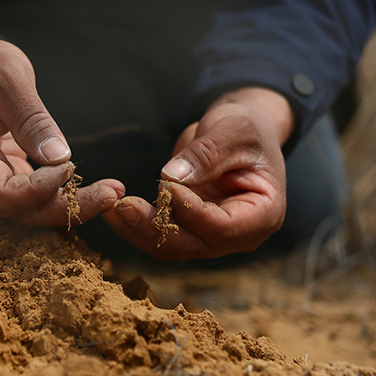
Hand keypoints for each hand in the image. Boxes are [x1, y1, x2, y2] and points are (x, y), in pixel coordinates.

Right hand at [0, 6, 123, 225]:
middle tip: (112, 196)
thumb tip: (59, 158)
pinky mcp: (1, 176)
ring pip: (29, 209)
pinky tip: (94, 188)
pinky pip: (32, 196)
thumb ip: (31, 119)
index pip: (3, 194)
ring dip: (70, 205)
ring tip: (110, 193)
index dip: (40, 190)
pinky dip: (61, 194)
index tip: (69, 166)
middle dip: (67, 209)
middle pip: (20, 211)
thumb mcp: (7, 78)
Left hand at [102, 87, 291, 259]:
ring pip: (172, 247)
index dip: (191, 210)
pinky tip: (114, 212)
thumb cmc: (246, 129)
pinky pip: (161, 237)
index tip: (165, 187)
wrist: (237, 134)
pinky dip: (137, 227)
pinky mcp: (189, 231)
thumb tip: (171, 176)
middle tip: (125, 205)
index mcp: (263, 214)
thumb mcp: (235, 131)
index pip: (223, 226)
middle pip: (193, 245)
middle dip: (156, 228)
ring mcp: (212, 237)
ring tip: (112, 208)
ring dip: (140, 231)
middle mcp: (239, 235)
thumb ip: (208, 153)